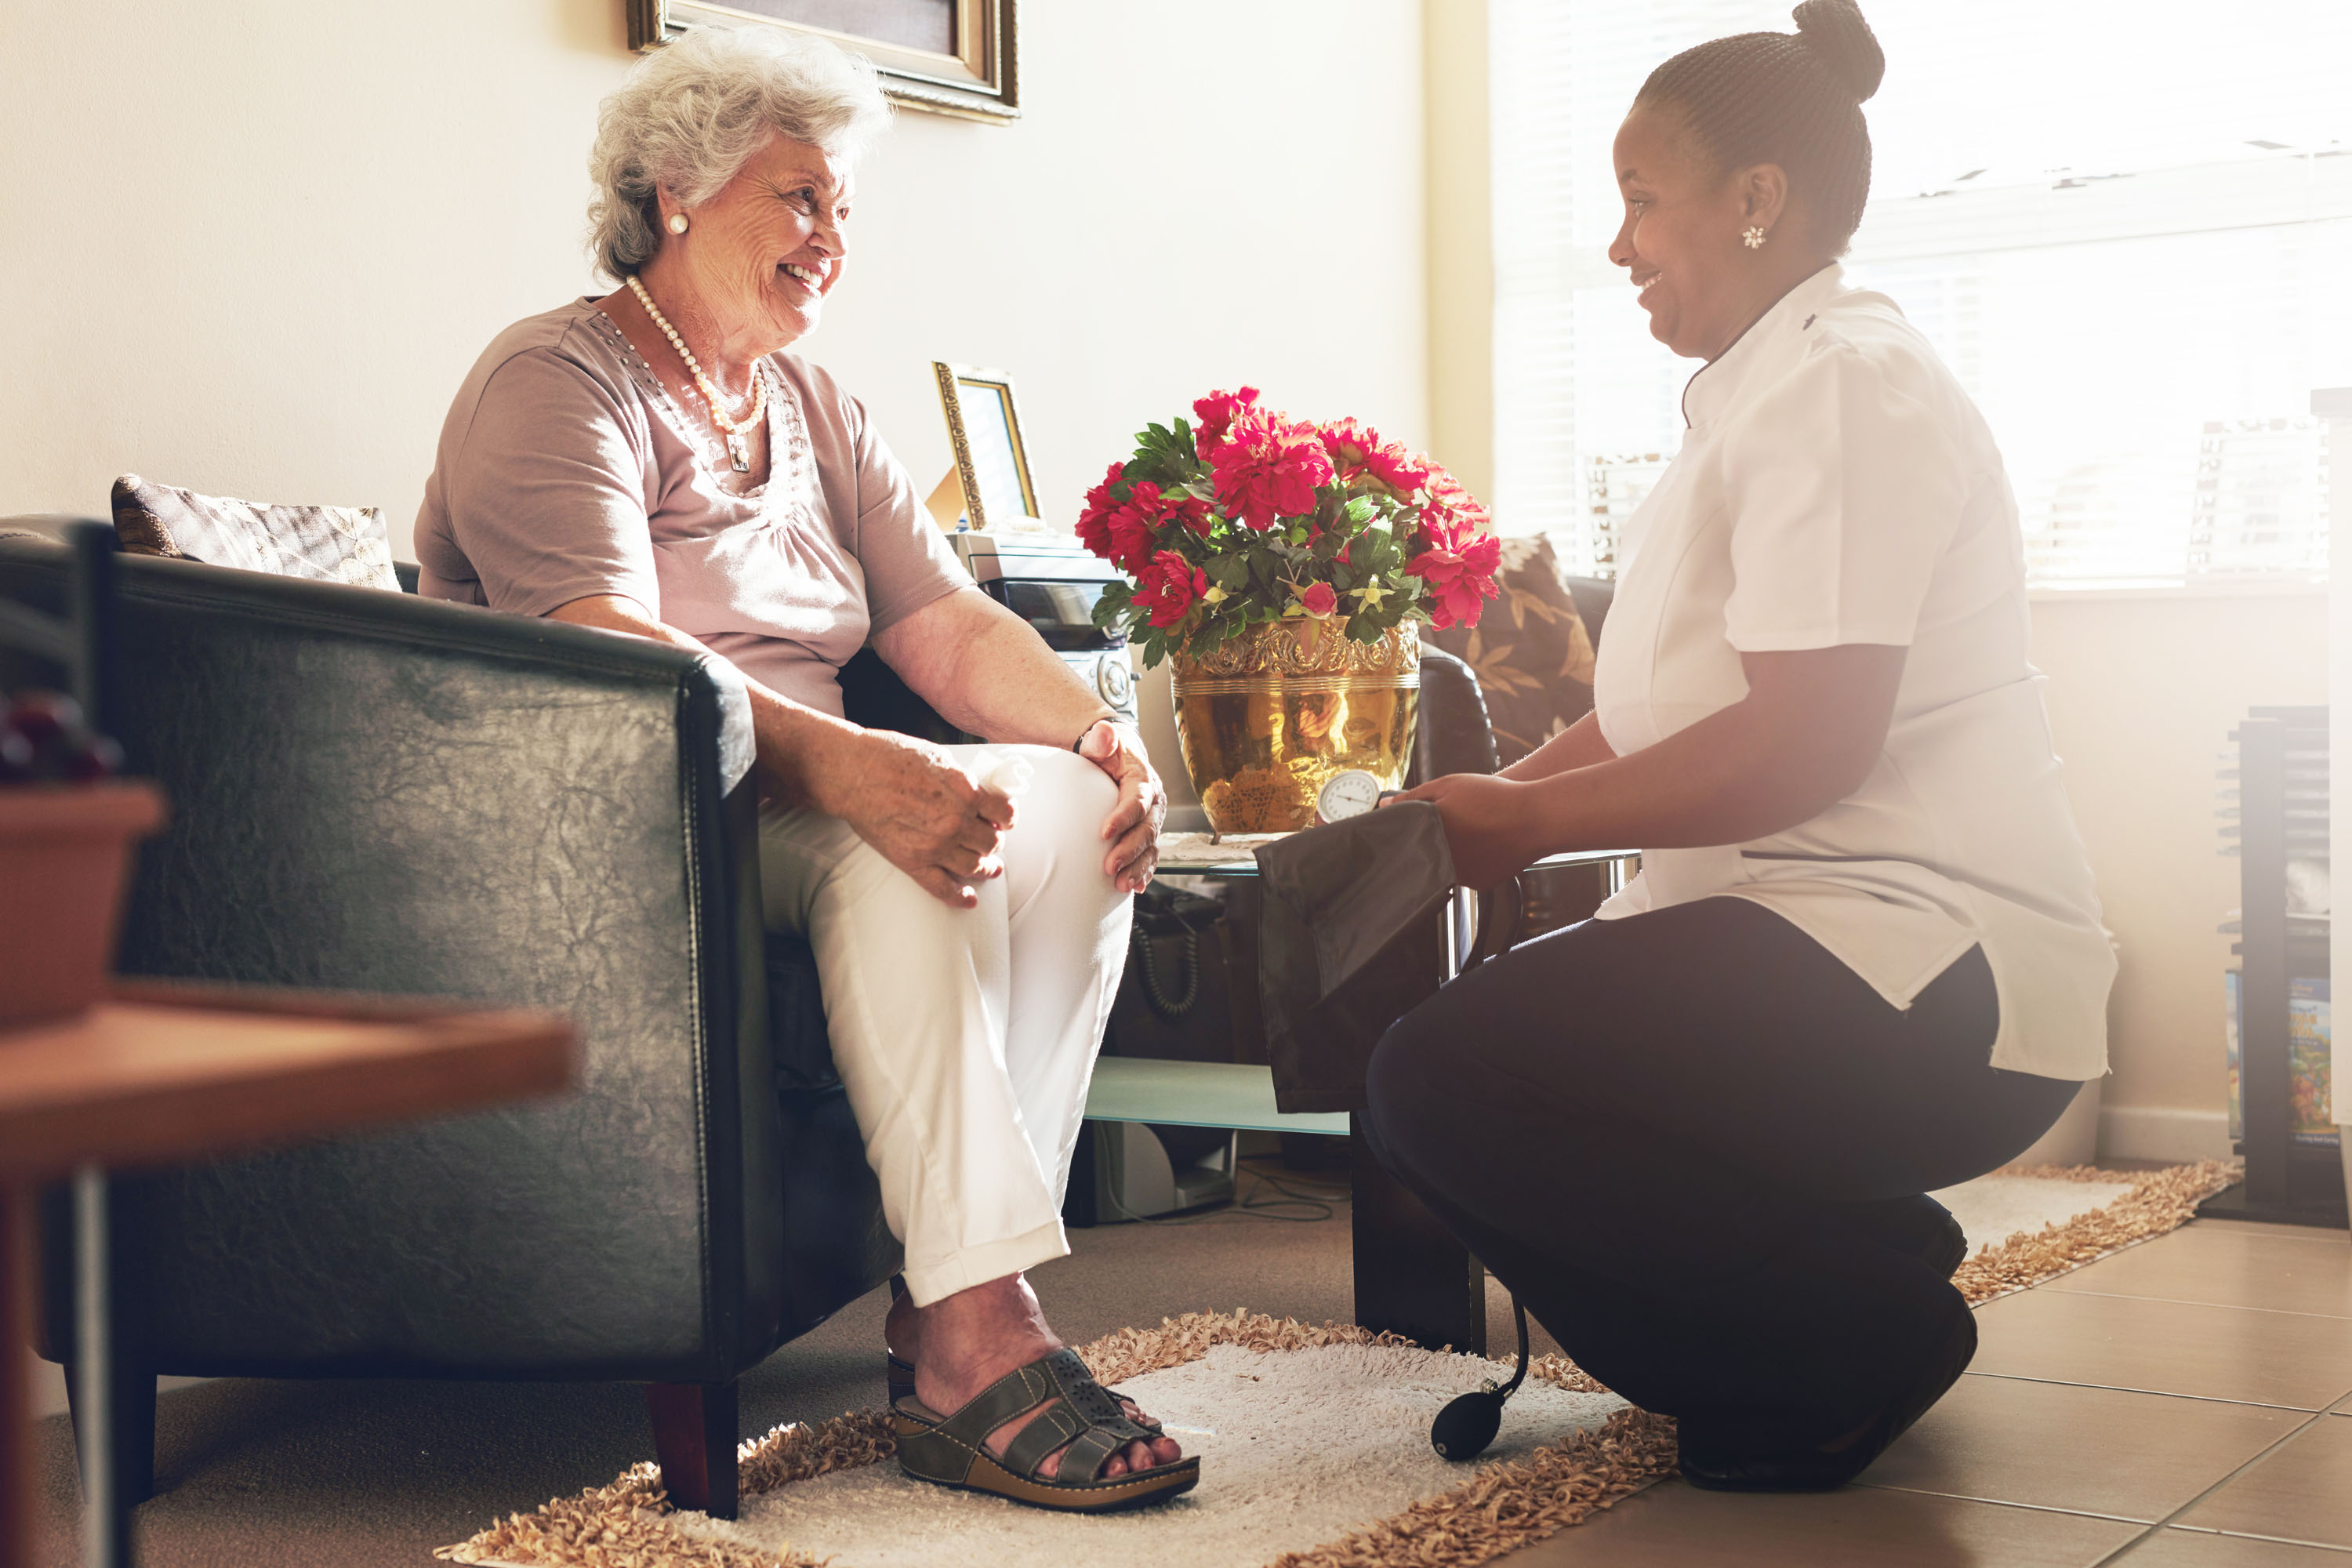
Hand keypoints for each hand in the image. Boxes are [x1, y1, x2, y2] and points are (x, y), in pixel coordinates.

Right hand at [811, 729, 1015, 908]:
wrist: (854, 773)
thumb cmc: (891, 757)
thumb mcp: (939, 758)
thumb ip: (963, 780)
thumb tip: (978, 795)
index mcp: (966, 792)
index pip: (1004, 813)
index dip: (1006, 818)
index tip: (1003, 820)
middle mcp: (956, 822)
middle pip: (992, 842)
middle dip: (994, 841)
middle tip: (989, 840)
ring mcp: (935, 845)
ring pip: (974, 866)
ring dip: (985, 868)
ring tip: (989, 868)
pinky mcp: (913, 862)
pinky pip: (943, 888)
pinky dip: (959, 897)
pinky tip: (969, 900)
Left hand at [1077, 719, 1164, 893]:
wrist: (1118, 760)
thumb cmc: (1106, 752)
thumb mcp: (1101, 742)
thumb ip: (1100, 739)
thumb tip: (1102, 733)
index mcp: (1144, 780)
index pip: (1137, 801)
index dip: (1123, 817)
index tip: (1103, 832)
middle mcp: (1154, 803)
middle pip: (1147, 829)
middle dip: (1130, 850)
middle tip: (1109, 866)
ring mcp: (1152, 821)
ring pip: (1150, 847)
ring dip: (1138, 867)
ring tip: (1120, 884)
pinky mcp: (1147, 835)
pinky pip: (1149, 856)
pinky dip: (1145, 872)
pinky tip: (1136, 887)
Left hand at [1386, 772, 1535, 891]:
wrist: (1537, 819)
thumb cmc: (1493, 798)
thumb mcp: (1449, 786)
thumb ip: (1414, 797)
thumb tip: (1384, 804)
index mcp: (1430, 839)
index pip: (1406, 840)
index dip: (1408, 829)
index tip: (1412, 823)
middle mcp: (1442, 864)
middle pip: (1427, 853)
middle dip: (1433, 838)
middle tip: (1453, 821)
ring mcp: (1462, 878)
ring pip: (1448, 864)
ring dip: (1453, 850)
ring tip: (1474, 828)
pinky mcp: (1481, 885)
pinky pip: (1469, 872)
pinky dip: (1473, 859)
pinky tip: (1485, 842)